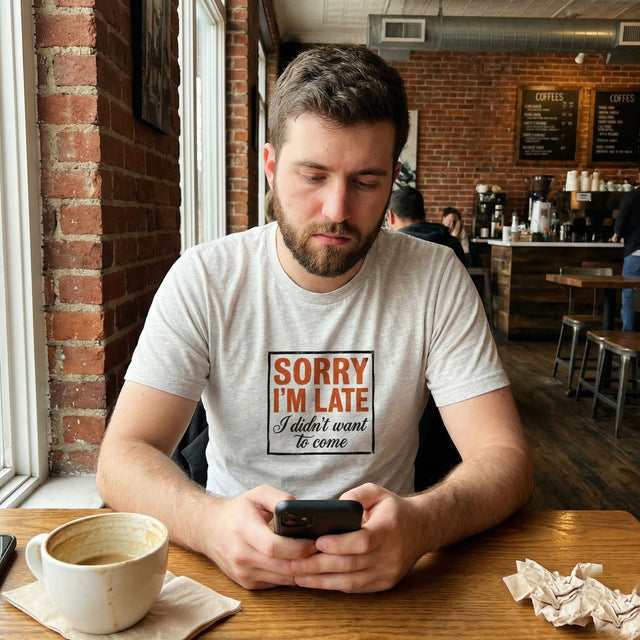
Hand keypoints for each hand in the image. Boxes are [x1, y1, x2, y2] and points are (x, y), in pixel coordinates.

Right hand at [204, 485, 316, 589]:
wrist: (209, 529)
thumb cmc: (237, 510)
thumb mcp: (258, 494)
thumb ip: (280, 499)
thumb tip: (302, 511)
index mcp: (244, 530)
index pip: (274, 547)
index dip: (298, 547)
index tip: (313, 542)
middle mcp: (241, 555)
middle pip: (282, 567)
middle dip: (306, 561)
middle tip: (322, 551)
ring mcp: (243, 572)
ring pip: (282, 579)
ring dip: (302, 571)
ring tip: (315, 558)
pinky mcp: (247, 583)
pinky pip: (276, 583)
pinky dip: (290, 575)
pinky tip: (298, 563)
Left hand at [290, 483, 425, 592]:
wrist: (421, 528)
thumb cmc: (394, 509)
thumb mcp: (378, 492)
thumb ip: (356, 494)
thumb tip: (334, 505)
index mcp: (389, 529)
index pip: (363, 541)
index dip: (339, 544)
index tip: (317, 542)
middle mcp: (391, 554)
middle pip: (352, 565)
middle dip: (320, 565)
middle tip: (295, 563)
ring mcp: (388, 572)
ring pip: (352, 582)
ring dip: (322, 581)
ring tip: (298, 576)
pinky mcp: (384, 583)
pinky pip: (356, 588)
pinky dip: (334, 586)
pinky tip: (316, 581)